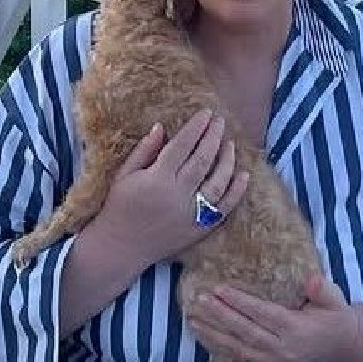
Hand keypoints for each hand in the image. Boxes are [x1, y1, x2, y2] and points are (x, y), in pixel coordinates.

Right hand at [91, 108, 250, 268]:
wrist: (121, 247)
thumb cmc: (119, 207)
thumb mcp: (124, 175)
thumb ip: (144, 151)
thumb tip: (161, 127)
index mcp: (156, 179)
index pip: (182, 146)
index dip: (196, 128)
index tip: (206, 113)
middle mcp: (176, 195)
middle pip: (202, 160)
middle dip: (213, 137)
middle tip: (220, 121)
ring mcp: (190, 213)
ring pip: (217, 182)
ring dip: (227, 161)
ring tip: (230, 144)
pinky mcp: (198, 229)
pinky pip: (223, 209)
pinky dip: (235, 192)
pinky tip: (243, 175)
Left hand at [186, 273, 360, 361]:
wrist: (337, 345)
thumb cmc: (333, 316)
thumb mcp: (334, 300)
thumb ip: (323, 291)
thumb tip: (312, 280)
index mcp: (298, 330)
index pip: (264, 315)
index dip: (242, 303)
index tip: (220, 289)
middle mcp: (283, 348)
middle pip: (246, 332)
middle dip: (221, 316)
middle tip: (200, 299)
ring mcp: (273, 360)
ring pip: (238, 347)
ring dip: (213, 333)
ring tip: (192, 317)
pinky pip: (238, 356)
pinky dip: (217, 346)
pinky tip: (201, 333)